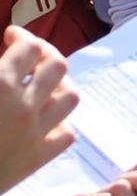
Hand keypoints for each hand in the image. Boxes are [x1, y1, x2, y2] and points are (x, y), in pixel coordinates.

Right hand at [0, 27, 79, 192]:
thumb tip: (2, 63)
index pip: (30, 47)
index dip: (22, 36)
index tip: (11, 36)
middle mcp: (24, 107)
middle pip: (57, 67)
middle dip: (45, 54)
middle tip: (31, 54)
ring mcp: (35, 134)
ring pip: (70, 98)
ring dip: (59, 85)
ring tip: (43, 83)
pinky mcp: (36, 159)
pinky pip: (66, 134)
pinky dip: (59, 122)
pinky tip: (44, 118)